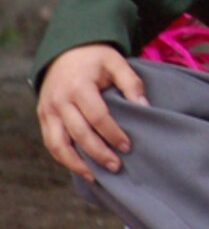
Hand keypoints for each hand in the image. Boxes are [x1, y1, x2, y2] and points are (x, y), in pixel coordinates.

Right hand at [36, 43, 147, 181]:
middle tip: (117, 166)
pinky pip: (51, 143)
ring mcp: (47, 111)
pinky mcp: (43, 117)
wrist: (64, 52)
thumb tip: (145, 107)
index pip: (97, 117)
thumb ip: (131, 83)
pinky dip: (64, 158)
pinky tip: (81, 168)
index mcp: (78, 87)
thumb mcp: (116, 62)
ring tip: (96, 176)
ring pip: (58, 144)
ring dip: (76, 163)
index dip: (113, 134)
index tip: (127, 146)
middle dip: (98, 153)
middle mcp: (59, 101)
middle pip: (79, 134)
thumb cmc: (95, 59)